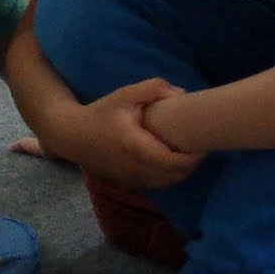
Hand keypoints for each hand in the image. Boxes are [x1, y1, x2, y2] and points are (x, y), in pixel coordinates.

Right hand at [65, 77, 201, 192]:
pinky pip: (155, 184)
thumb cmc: (100, 113)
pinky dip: (168, 177)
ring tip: (188, 155)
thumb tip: (182, 94)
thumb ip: (154, 89)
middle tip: (200, 148)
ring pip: (166, 183)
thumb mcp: (125, 95)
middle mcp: (134, 167)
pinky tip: (172, 162)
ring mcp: (130, 178)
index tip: (204, 144)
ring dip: (181, 173)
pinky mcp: (126, 182)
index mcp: (136, 147)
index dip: (194, 158)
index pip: (173, 162)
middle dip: (192, 165)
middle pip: (174, 176)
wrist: (71, 135)